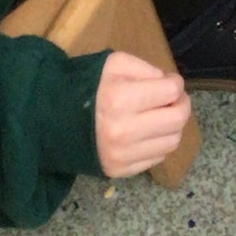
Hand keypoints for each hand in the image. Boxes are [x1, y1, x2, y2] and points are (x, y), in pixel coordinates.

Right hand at [94, 51, 191, 178]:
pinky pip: (157, 158)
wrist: (53, 122)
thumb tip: (169, 84)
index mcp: (120, 99)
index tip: (169, 82)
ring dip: (172, 126)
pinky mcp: (119, 171)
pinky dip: (158, 143)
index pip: (171, 91)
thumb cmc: (87, 87)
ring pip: (172, 141)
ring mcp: (121, 155)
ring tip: (160, 116)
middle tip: (173, 99)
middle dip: (181, 105)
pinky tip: (146, 132)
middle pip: (177, 119)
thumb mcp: (114, 64)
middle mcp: (123, 131)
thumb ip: (146, 69)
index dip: (175, 83)